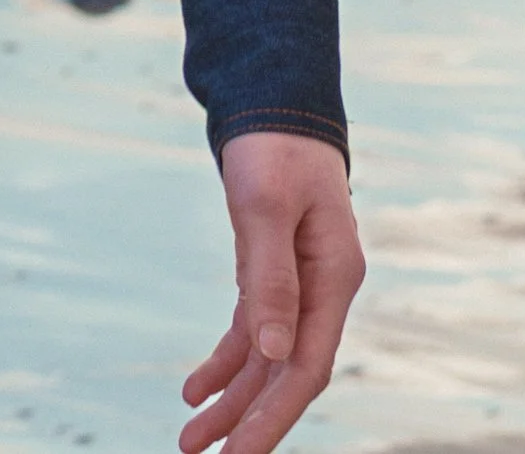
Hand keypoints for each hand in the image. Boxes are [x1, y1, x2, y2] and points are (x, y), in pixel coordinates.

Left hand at [181, 132, 364, 452]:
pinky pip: (251, 331)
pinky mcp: (273, 274)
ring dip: (231, 398)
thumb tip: (272, 352)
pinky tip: (195, 388)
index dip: (275, 415)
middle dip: (248, 419)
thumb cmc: (275, 148)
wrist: (276, 104)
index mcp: (334, 278)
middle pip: (286, 372)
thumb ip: (270, 276)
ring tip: (191, 435)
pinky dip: (225, 360)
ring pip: (266, 358)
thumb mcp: (265, 206)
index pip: (307, 366)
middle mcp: (321, 290)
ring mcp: (300, 285)